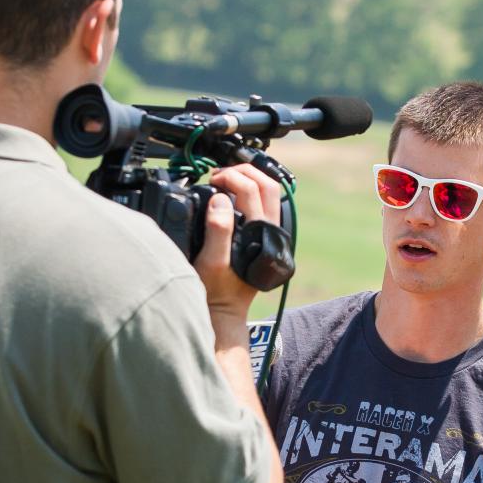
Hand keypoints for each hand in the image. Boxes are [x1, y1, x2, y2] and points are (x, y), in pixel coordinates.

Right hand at [193, 164, 281, 325]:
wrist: (225, 311)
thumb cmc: (217, 291)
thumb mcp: (210, 262)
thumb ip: (218, 230)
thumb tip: (220, 199)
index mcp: (259, 233)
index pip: (252, 189)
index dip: (230, 177)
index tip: (211, 180)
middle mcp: (271, 231)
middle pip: (268, 184)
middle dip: (243, 172)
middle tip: (219, 175)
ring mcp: (271, 234)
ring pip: (270, 194)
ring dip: (250, 179)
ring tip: (226, 181)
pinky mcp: (266, 237)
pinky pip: (266, 205)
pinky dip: (252, 192)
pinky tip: (234, 195)